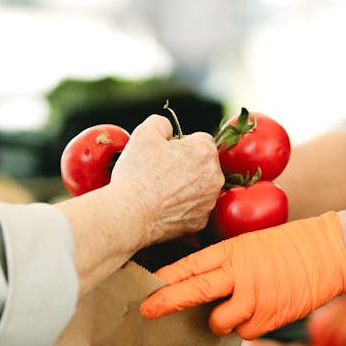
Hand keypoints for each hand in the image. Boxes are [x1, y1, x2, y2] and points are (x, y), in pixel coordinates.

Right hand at [111, 114, 223, 244]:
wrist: (130, 215)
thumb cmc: (137, 173)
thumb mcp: (144, 133)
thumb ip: (162, 123)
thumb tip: (169, 130)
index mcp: (205, 152)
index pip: (201, 140)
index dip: (181, 145)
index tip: (165, 154)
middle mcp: (215, 178)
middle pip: (204, 165)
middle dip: (187, 165)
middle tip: (161, 172)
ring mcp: (209, 202)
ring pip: (200, 188)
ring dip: (186, 186)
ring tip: (161, 190)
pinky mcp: (201, 222)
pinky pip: (194, 209)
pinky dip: (183, 207)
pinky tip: (164, 206)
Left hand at [140, 211, 345, 338]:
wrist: (329, 252)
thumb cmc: (289, 247)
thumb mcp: (251, 244)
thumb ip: (226, 264)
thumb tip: (199, 286)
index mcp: (233, 250)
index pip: (191, 265)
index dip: (166, 279)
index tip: (146, 287)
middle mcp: (240, 274)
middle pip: (194, 291)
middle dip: (167, 303)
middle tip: (147, 311)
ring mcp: (255, 297)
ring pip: (219, 321)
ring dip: (220, 321)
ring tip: (236, 308)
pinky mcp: (270, 317)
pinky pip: (244, 333)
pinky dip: (247, 327)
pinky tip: (260, 311)